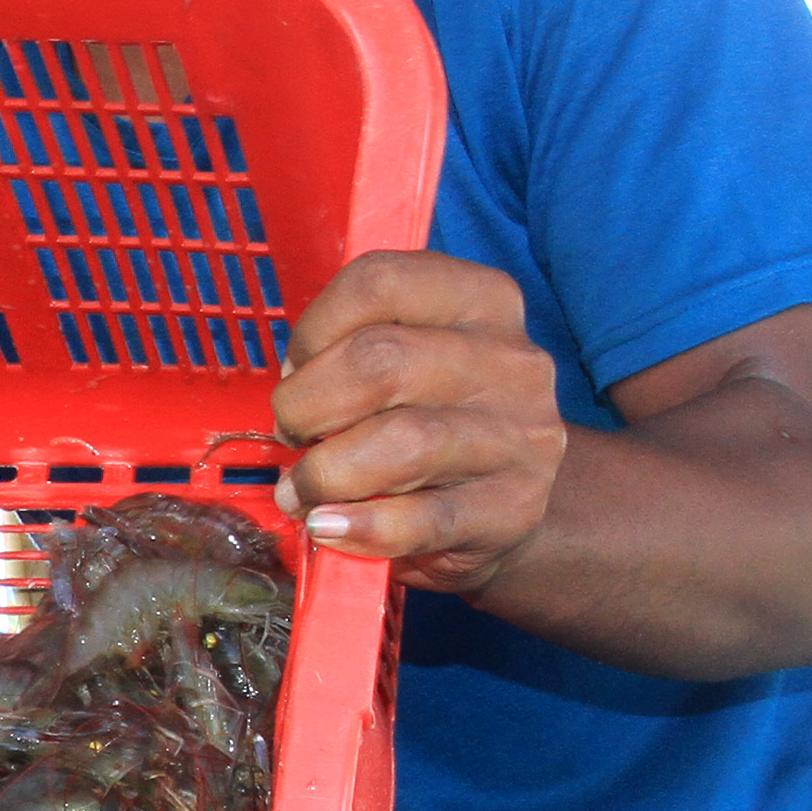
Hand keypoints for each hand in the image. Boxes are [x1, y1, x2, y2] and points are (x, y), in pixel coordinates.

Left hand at [270, 250, 565, 592]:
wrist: (512, 500)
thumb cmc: (436, 418)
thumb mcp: (411, 360)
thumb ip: (354, 349)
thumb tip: (294, 385)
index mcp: (480, 300)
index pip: (379, 282)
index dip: (313, 330)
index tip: (296, 370)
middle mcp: (510, 361)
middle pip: (379, 361)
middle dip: (306, 406)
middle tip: (293, 436)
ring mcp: (518, 438)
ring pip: (403, 441)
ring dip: (325, 474)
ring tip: (303, 492)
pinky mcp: (512, 509)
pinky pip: (419, 520)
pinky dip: (358, 527)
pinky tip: (331, 528)